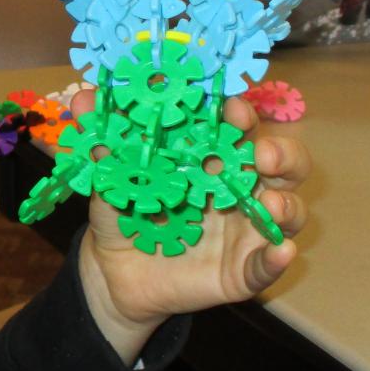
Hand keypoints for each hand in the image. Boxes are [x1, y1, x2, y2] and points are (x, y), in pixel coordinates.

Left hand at [71, 91, 309, 363]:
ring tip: (270, 204)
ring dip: (285, 203)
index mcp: (209, 154)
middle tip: (262, 155)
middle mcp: (237, 185)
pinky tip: (281, 250)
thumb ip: (101, 141)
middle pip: (279, 161)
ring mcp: (245, 228)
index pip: (236, 126)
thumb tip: (82, 97)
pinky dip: (278, 257)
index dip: (239, 113)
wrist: (115, 273)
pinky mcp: (244, 269)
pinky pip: (268, 265)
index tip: (231, 107)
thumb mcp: (107, 177)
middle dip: (280, 152)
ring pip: (286, 208)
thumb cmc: (121, 211)